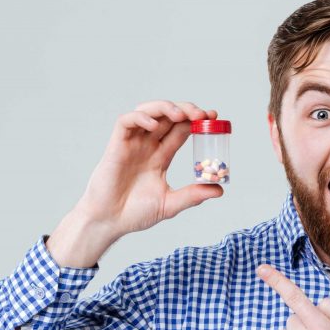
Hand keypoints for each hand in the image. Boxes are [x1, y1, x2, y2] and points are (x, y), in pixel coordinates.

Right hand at [73, 100, 223, 236]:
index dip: (196, 121)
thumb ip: (193, 195)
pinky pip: (126, 122)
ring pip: (148, 112)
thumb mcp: (170, 204)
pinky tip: (154, 125)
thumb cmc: (135, 213)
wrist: (110, 222)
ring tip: (181, 115)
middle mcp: (147, 146)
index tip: (214, 117)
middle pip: (168, 117)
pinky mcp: (116, 146)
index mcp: (160, 156)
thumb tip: (219, 189)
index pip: (181, 130)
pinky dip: (140, 118)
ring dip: (165, 108)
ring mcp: (132, 144)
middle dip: (186, 110)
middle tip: (203, 114)